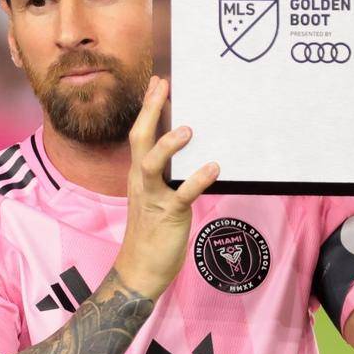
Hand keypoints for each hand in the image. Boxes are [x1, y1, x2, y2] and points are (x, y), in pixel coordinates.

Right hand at [113, 76, 219, 299]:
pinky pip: (183, 195)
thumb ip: (166, 176)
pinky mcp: (168, 215)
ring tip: (187, 129)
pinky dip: (198, 180)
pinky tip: (214, 168)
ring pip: (151, 164)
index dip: (148, 108)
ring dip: (168, 145)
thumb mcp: (156, 198)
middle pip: (140, 139)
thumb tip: (186, 154)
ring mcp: (153, 198)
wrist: (140, 270)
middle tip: (162, 86)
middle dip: (150, 111)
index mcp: (139, 176)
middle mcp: (142, 182)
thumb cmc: (152, 234)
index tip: (157, 83)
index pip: (140, 135)